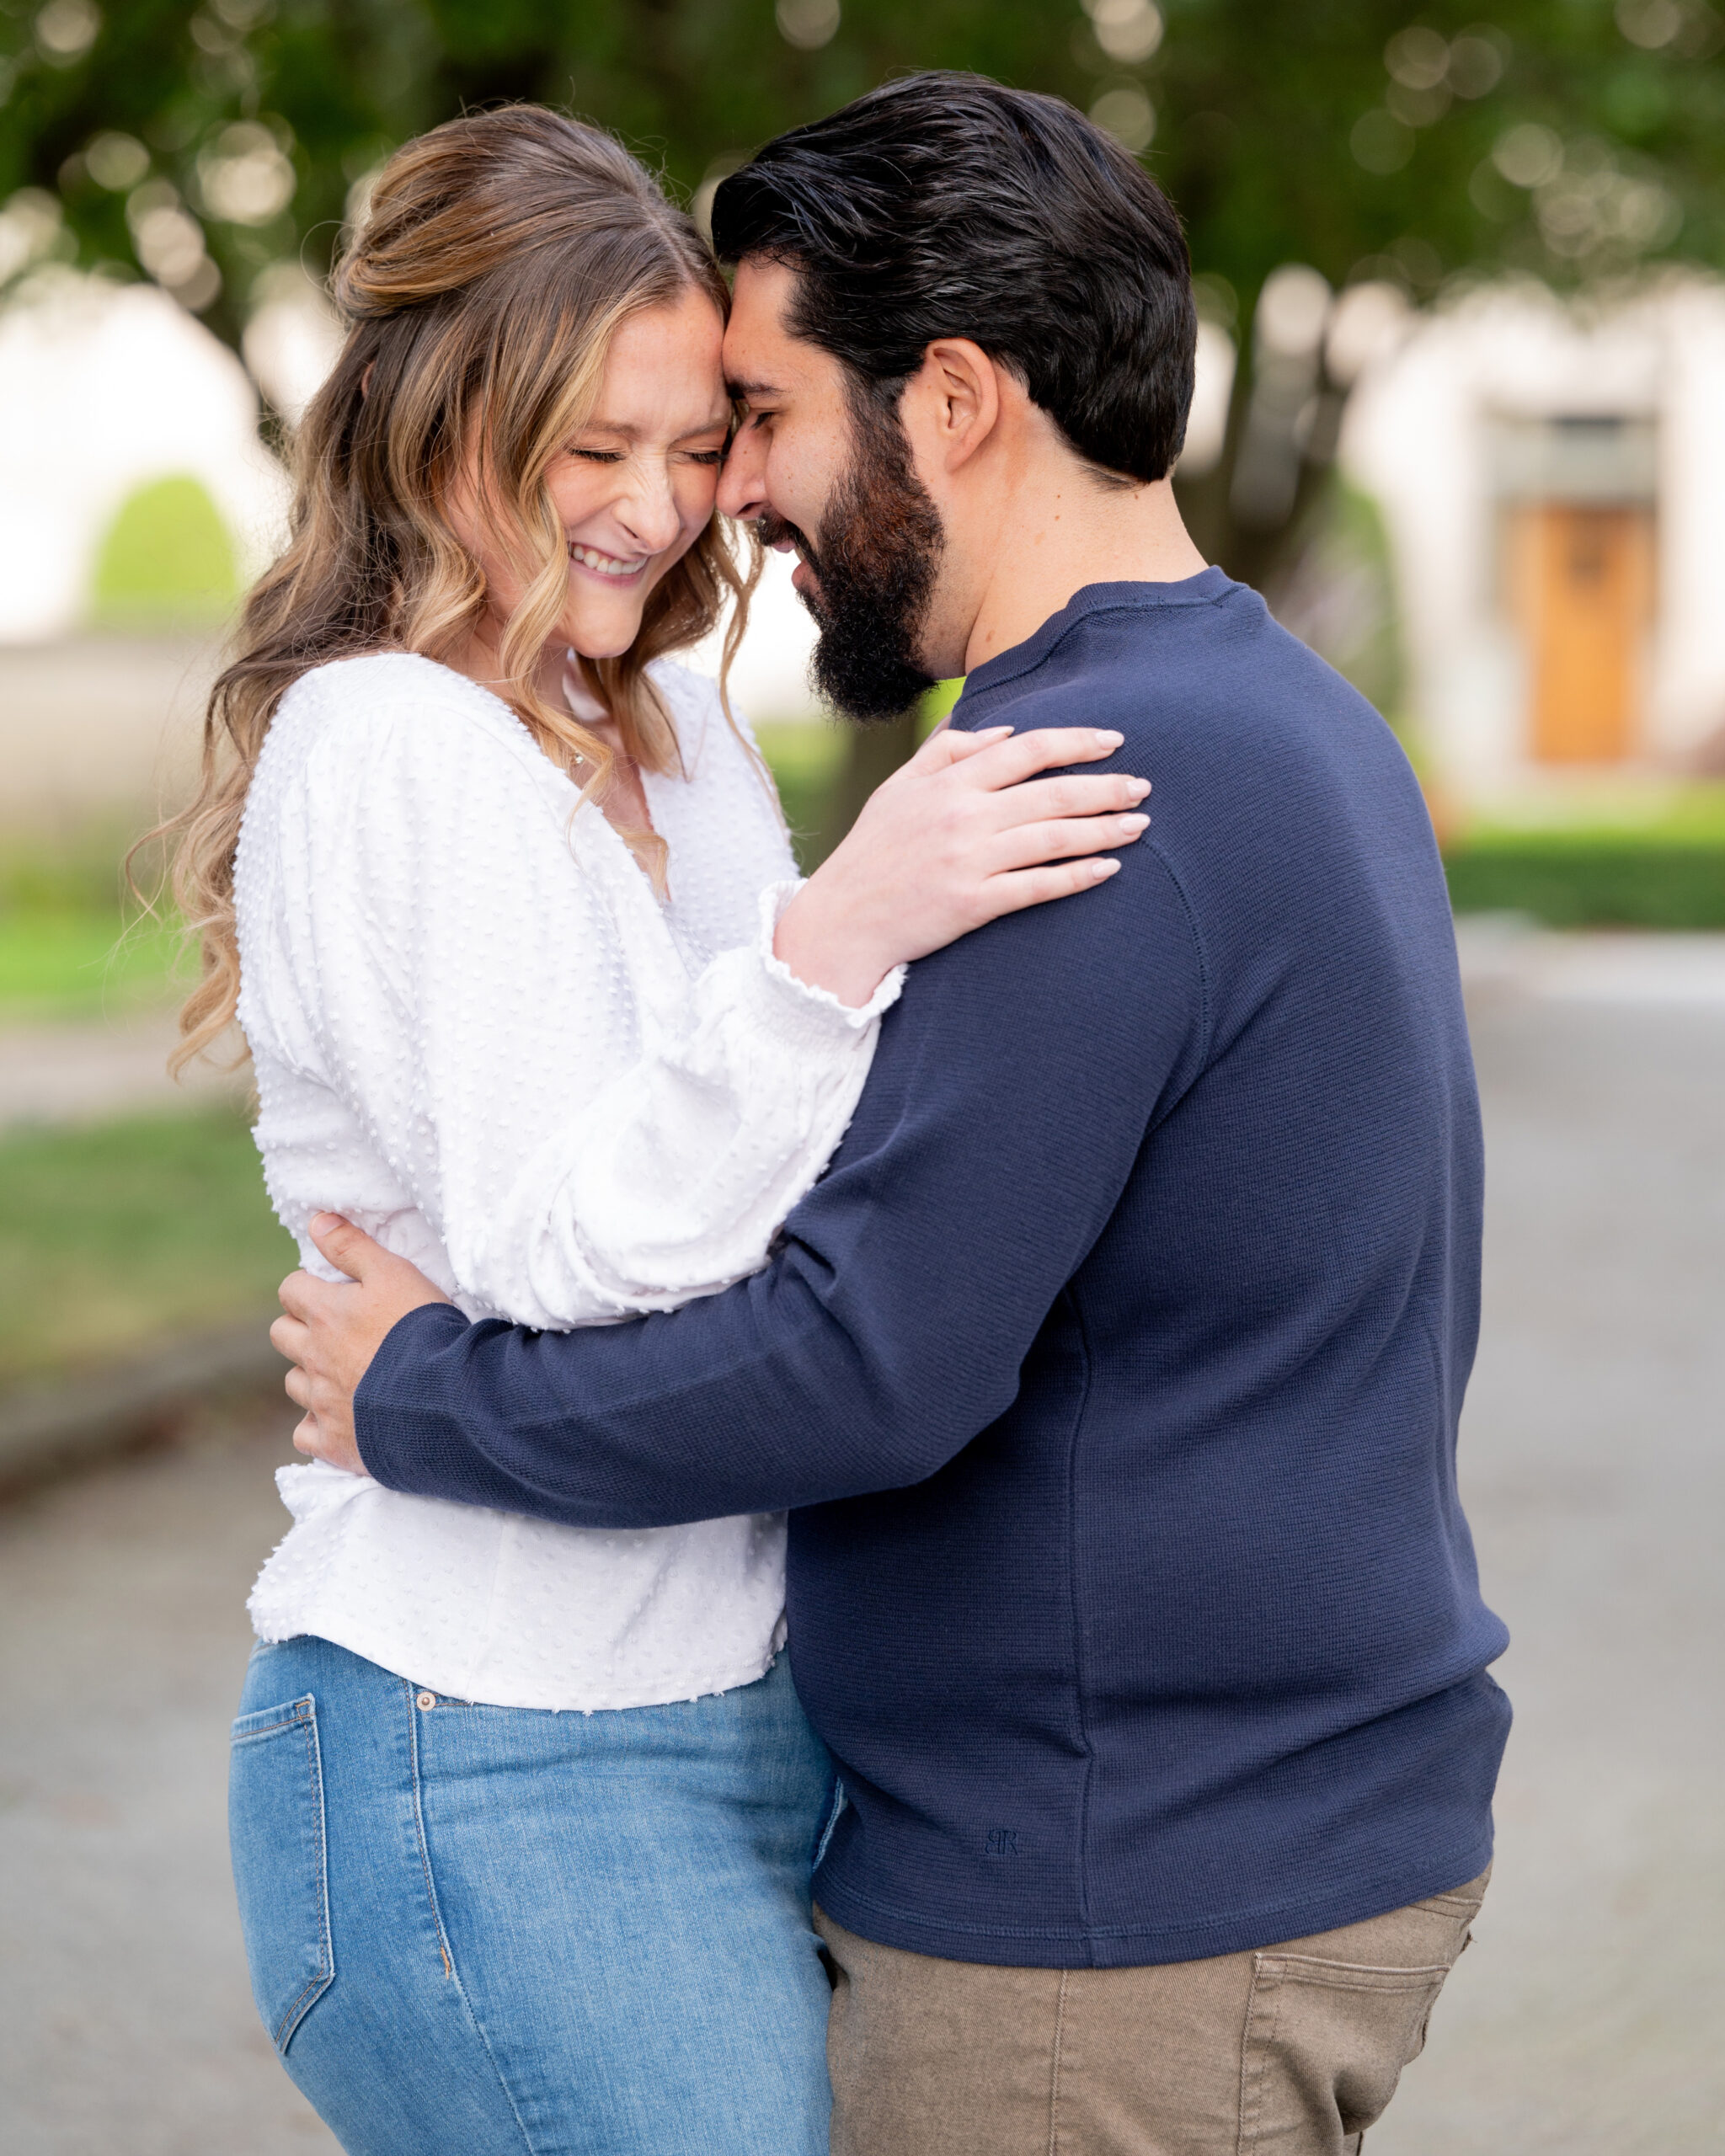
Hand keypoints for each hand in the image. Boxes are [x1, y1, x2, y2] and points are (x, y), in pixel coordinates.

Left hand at [271, 1213, 452, 1473]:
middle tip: (335, 1330)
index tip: (331, 1291)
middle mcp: (314, 1357)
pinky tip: (341, 1419)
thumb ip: (353, 1247)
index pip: (291, 1290)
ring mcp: (321, 1403)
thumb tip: (316, 1221)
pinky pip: (305, 1435)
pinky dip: (317, 1426)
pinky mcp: (334, 1442)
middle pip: (282, 1334)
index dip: (309, 1287)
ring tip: (344, 1373)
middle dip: (300, 1328)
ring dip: (310, 1375)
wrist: (444, 1399)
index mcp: (326, 1314)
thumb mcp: (395, 1273)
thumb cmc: (422, 1330)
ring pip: (294, 1384)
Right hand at [774, 724, 1149, 1006]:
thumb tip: (1005, 729)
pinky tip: (1108, 869)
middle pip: (1051, 793)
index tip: (1113, 740)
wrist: (844, 920)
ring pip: (1053, 839)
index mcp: (948, 782)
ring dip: (1103, 830)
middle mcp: (962, 816)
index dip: (1076, 741)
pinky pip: (1038, 887)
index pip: (1026, 749)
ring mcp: (969, 861)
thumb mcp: (898, 788)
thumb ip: (947, 751)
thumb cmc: (873, 851)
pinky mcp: (973, 904)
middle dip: (1105, 787)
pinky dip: (1077, 877)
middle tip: (1143, 787)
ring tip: (1139, 824)